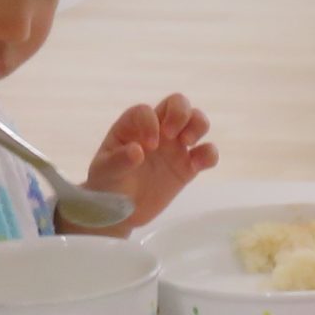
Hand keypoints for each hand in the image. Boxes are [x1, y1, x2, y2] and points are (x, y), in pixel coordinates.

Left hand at [84, 94, 217, 229]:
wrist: (120, 211)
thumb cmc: (107, 185)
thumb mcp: (105, 173)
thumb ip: (118, 161)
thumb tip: (138, 151)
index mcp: (132, 126)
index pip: (146, 111)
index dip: (150, 123)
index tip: (148, 147)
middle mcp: (157, 130)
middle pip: (178, 103)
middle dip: (181, 113)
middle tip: (173, 136)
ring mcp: (175, 147)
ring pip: (197, 121)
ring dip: (198, 126)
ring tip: (188, 144)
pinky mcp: (188, 167)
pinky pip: (207, 152)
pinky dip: (209, 155)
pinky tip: (197, 166)